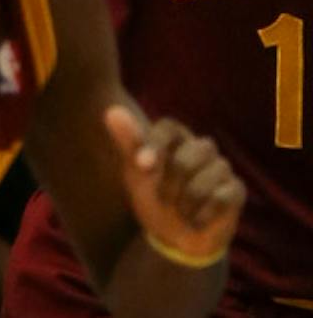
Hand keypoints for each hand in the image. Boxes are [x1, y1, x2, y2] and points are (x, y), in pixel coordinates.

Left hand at [104, 103, 242, 264]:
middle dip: (168, 185)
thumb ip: (128, 143)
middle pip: (185, 159)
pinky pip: (221, 198)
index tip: (141, 166)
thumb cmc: (153, 197)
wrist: (175, 237)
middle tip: (163, 199)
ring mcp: (222, 168)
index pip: (168, 127)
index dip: (154, 145)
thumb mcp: (136, 173)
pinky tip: (196, 220)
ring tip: (180, 210)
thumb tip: (111, 110)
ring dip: (185, 204)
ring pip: (205, 181)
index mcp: (176, 137)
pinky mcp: (236, 190)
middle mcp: (201, 147)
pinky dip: (202, 215)